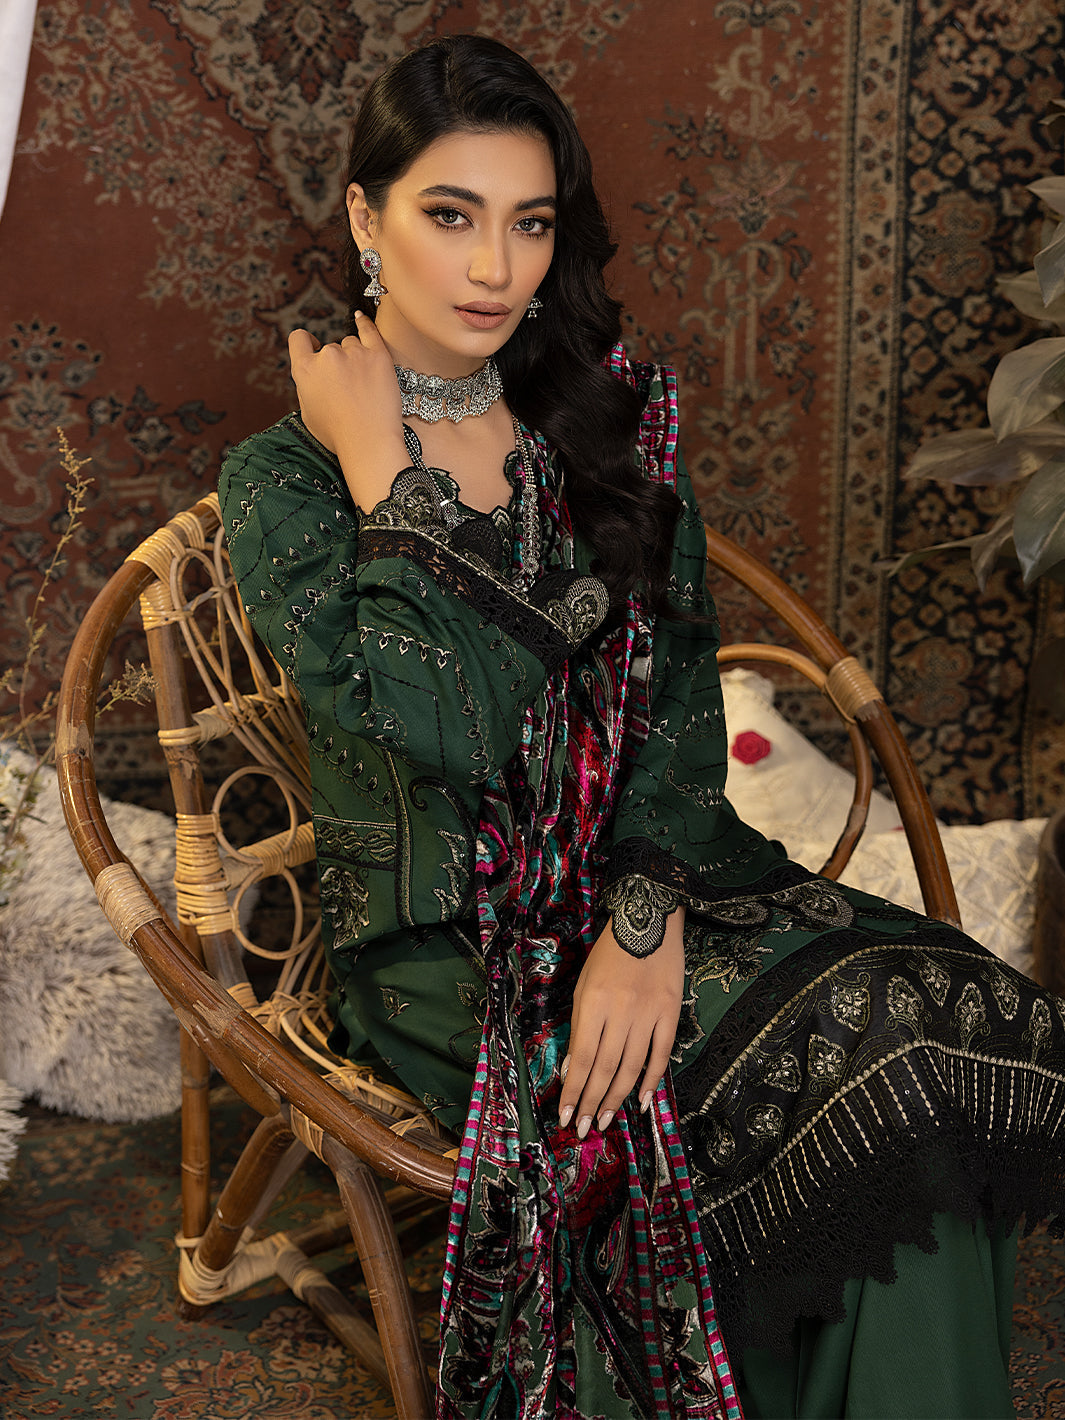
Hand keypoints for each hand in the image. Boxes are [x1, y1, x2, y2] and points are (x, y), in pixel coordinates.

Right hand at [287, 316, 407, 509]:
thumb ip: (306, 386)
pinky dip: (364, 323)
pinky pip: (369, 330)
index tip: (312, 346)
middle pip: (330, 348)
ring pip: (351, 344)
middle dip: (336, 364)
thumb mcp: (307, 413)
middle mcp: (327, 357)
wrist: (370, 443)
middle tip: (347, 389)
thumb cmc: (338, 435)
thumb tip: (311, 373)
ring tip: (362, 385)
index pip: (298, 339)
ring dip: (354, 357)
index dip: (305, 343)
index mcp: (305, 370)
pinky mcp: (378, 355)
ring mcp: (354, 353)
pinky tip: (360, 319)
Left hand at [559, 908, 684, 1137]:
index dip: (573, 1090)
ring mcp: (649, 1013)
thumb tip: (575, 1067)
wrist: (648, 921)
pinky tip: (643, 1101)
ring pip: (632, 1066)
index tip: (565, 1114)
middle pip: (605, 1068)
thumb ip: (580, 1025)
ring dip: (617, 1098)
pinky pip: (662, 1054)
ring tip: (604, 1120)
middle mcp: (621, 1011)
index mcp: (593, 1002)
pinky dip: (652, 1080)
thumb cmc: (609, 953)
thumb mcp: (584, 984)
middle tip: (583, 1128)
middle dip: (591, 1102)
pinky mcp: (671, 1012)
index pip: (582, 1057)